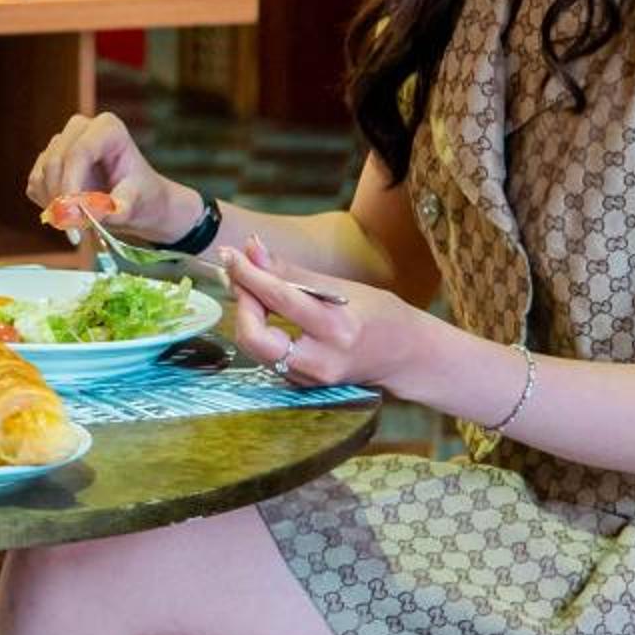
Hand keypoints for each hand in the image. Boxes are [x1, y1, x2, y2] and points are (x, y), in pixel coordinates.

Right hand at [25, 111, 197, 247]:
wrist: (136, 201)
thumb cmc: (142, 197)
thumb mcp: (138, 205)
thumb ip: (117, 209)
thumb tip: (88, 212)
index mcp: (108, 128)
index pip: (79, 152)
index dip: (72, 185)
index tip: (74, 218)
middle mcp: (80, 129)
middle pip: (55, 163)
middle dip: (62, 200)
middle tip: (76, 230)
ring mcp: (60, 143)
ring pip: (41, 176)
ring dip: (55, 206)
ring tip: (81, 225)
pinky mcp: (46, 162)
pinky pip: (35, 186)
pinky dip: (49, 206)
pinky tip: (71, 215)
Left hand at [225, 236, 429, 391]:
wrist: (406, 358)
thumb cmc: (378, 315)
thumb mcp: (340, 287)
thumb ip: (289, 272)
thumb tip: (251, 248)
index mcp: (337, 328)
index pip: (279, 298)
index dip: (248, 274)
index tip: (229, 253)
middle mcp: (322, 359)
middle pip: (255, 336)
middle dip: (241, 303)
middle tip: (241, 275)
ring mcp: (311, 378)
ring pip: (255, 348)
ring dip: (246, 315)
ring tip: (252, 288)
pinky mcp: (303, 386)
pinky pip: (267, 357)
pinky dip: (258, 331)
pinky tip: (264, 311)